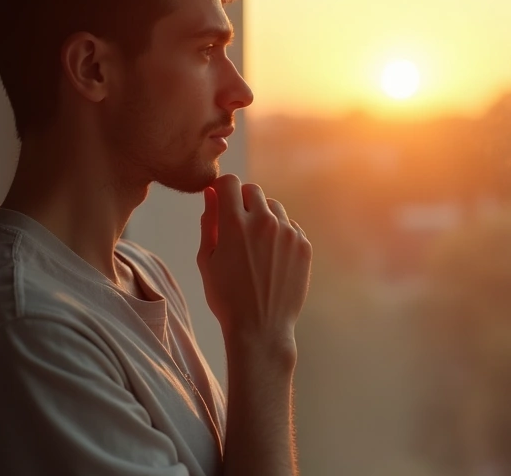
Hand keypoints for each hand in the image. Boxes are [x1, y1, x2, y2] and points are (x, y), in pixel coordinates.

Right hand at [196, 174, 312, 352]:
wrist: (260, 328)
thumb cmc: (226, 296)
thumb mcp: (207, 259)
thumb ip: (208, 221)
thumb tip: (210, 193)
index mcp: (235, 224)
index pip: (229, 182)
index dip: (221, 188)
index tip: (220, 200)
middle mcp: (264, 222)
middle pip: (253, 190)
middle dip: (242, 201)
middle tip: (236, 226)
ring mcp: (288, 233)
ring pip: (273, 207)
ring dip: (262, 216)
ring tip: (255, 246)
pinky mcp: (304, 245)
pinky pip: (290, 226)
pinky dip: (280, 233)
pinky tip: (271, 258)